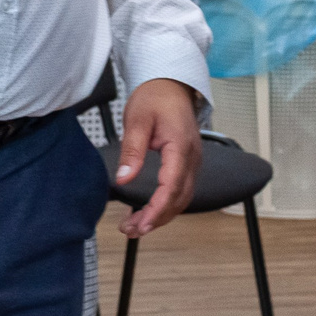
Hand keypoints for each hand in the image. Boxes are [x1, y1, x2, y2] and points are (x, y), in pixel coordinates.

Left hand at [114, 78, 202, 236]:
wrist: (171, 85)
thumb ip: (132, 150)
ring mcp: (192, 161)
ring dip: (161, 215)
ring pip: (182, 198)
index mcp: (180, 146)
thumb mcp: (137, 120)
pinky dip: (166, 205)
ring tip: (135, 225)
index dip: (157, 209)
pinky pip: (181, 190)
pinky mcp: (187, 163)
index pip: (172, 186)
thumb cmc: (155, 98)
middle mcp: (191, 157)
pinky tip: (148, 211)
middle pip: (179, 198)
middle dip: (157, 219)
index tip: (141, 223)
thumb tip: (124, 178)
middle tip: (131, 230)